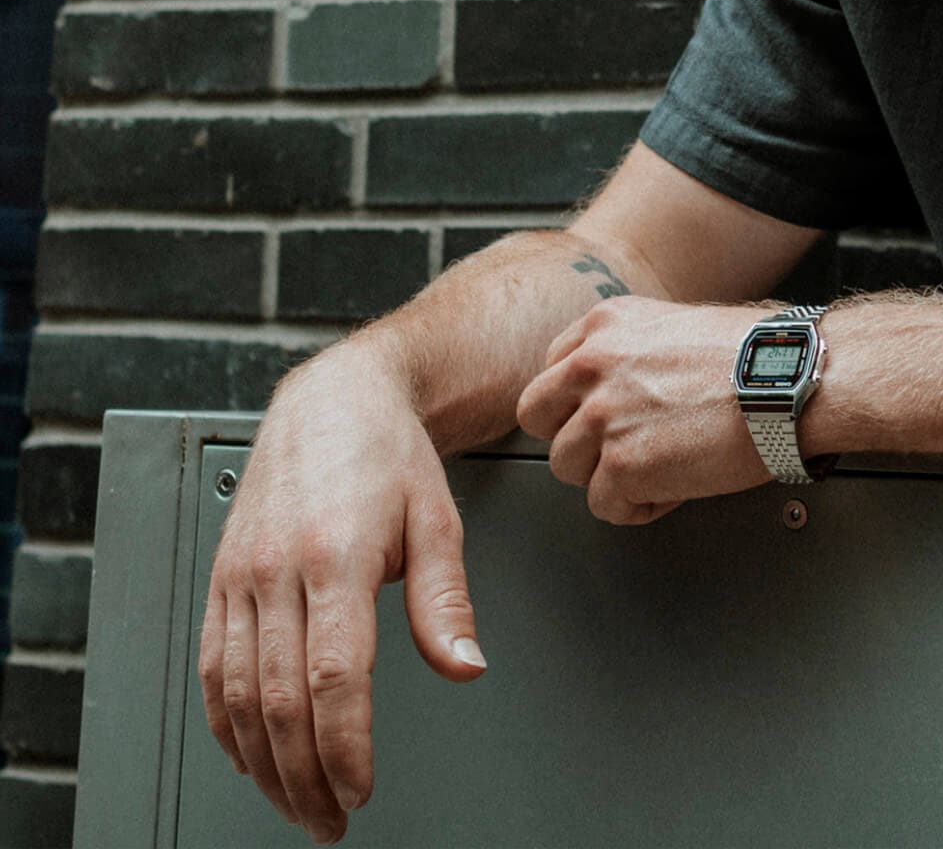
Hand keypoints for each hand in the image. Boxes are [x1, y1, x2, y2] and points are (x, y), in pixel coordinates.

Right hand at [198, 348, 485, 839]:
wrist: (334, 400)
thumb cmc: (389, 454)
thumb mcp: (438, 518)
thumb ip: (445, 602)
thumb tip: (465, 667)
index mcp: (336, 554)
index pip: (333, 676)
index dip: (343, 745)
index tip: (361, 787)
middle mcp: (276, 568)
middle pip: (280, 700)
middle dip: (305, 776)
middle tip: (331, 820)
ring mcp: (240, 576)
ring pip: (238, 695)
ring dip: (264, 764)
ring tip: (297, 803)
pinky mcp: (220, 580)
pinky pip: (214, 669)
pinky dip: (229, 724)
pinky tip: (251, 755)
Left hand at [516, 298, 774, 520]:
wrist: (791, 381)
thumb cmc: (756, 357)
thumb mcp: (675, 327)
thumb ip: (630, 352)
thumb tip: (615, 388)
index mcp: (604, 325)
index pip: (549, 374)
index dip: (576, 405)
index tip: (601, 416)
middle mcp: (592, 365)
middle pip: (538, 421)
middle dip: (575, 440)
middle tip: (620, 448)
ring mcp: (603, 416)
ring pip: (567, 468)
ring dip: (610, 476)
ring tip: (661, 464)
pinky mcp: (622, 465)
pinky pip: (606, 506)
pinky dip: (640, 506)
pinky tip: (678, 482)